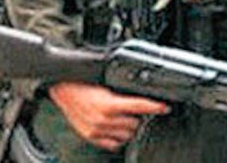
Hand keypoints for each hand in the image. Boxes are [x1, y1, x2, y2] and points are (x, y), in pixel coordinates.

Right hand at [49, 82, 168, 151]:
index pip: (139, 106)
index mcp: (108, 104)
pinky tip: (113, 126)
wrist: (62, 89)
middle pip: (134, 123)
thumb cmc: (81, 83)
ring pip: (126, 135)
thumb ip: (121, 93)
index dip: (154, 106)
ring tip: (119, 116)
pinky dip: (116, 136)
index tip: (164, 107)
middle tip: (128, 108)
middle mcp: (103, 120)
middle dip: (135, 116)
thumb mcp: (104, 84)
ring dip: (127, 126)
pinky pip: (113, 143)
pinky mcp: (91, 137)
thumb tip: (139, 97)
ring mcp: (97, 130)